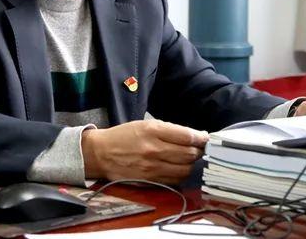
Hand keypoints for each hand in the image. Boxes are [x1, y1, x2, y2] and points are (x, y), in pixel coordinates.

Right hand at [81, 120, 208, 184]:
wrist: (101, 154)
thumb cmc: (124, 136)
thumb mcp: (146, 124)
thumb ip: (170, 130)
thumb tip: (194, 136)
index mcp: (153, 131)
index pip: (187, 136)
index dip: (201, 138)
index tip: (205, 138)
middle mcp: (154, 150)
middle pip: (189, 154)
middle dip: (199, 151)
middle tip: (199, 148)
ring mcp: (152, 167)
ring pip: (185, 169)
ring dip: (192, 164)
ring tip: (190, 159)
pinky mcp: (150, 180)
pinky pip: (175, 180)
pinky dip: (181, 174)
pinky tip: (179, 168)